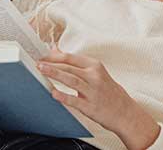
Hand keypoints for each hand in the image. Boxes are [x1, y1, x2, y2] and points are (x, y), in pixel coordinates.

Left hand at [37, 46, 160, 149]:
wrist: (125, 112)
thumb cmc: (108, 91)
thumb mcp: (95, 72)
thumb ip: (75, 63)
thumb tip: (55, 50)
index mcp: (95, 66)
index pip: (70, 57)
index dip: (54, 56)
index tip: (41, 55)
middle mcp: (94, 76)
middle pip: (69, 67)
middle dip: (51, 64)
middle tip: (37, 62)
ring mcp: (93, 92)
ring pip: (71, 80)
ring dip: (54, 74)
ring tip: (41, 70)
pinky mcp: (91, 107)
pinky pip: (75, 100)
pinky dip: (63, 96)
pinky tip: (53, 93)